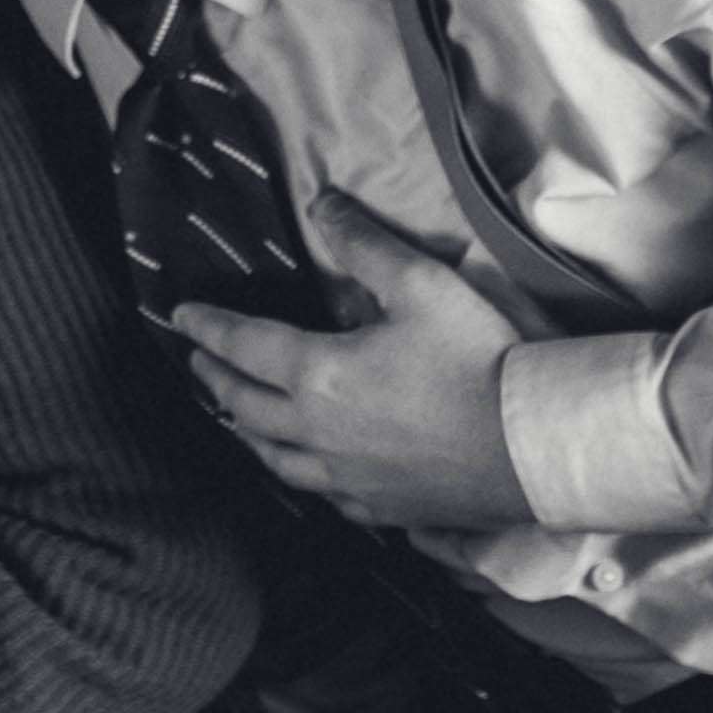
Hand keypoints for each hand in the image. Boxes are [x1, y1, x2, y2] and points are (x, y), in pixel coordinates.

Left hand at [174, 202, 531, 529]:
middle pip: (246, 407)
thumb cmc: (476, 359)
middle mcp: (319, 433)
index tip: (180, 318)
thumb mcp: (420, 284)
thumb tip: (321, 203)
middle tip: (198, 362)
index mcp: (319, 375)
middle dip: (216, 379)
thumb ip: (364, 242)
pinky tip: (306, 470)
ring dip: (247, 433)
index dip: (208, 328)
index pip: (245, 345)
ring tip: (236, 418)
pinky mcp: (381, 509)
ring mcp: (348, 479)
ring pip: (276, 459)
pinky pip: (323, 495)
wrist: (532, 445)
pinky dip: (300, 474)